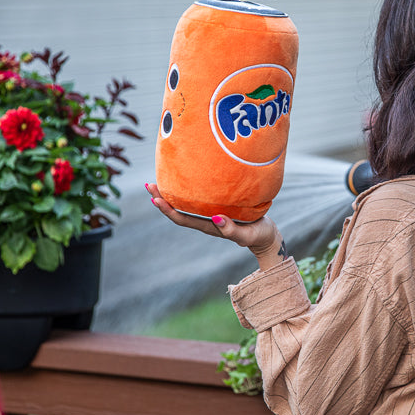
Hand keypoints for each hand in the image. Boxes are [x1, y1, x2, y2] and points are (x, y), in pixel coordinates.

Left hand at [145, 183, 285, 269]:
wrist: (265, 236)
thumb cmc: (258, 234)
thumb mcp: (248, 234)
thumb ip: (232, 230)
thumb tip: (215, 218)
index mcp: (208, 226)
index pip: (182, 219)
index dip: (167, 210)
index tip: (155, 199)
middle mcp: (204, 220)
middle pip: (177, 210)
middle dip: (162, 198)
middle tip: (149, 184)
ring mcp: (209, 214)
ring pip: (184, 203)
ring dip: (169, 193)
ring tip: (157, 180)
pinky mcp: (216, 207)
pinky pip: (196, 198)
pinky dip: (185, 189)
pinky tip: (183, 178)